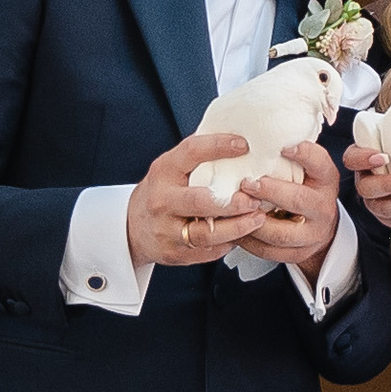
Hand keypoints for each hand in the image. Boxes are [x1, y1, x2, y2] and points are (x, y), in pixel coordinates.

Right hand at [126, 130, 254, 272]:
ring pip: (206, 234)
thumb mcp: (171, 168)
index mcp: (163, 172)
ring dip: (237, 228)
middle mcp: (162, 201)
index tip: (244, 145)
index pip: (191, 152)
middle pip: (200, 202)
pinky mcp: (173, 253)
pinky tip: (241, 235)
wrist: (132, 227)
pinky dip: (227, 244)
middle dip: (232, 202)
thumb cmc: (162, 192)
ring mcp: (165, 230)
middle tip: (255, 198)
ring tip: (257, 219)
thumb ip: (198, 157)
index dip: (218, 146)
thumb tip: (238, 138)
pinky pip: (206, 252)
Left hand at [224, 141, 344, 274]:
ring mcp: (311, 235)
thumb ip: (290, 157)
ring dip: (254, 222)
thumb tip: (255, 129)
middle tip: (247, 182)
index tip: (283, 146)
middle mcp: (323, 208)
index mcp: (325, 181)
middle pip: (300, 200)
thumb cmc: (303, 190)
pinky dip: (248, 241)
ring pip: (282, 234)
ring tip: (234, 209)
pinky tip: (232, 228)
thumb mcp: (306, 171)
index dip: (305, 155)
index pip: (321, 165)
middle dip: (272, 191)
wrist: (319, 229)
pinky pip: (268, 252)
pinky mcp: (296, 254)